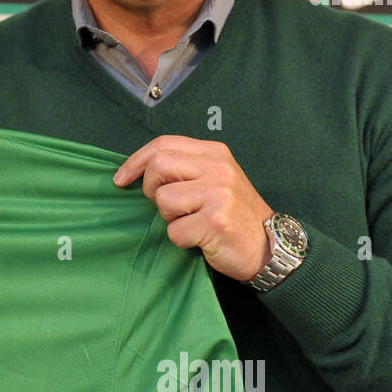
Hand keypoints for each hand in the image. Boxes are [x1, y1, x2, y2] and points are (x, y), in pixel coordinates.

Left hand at [113, 135, 272, 281]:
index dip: (135, 161)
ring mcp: (218, 194)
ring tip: (192, 222)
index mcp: (215, 153)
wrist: (270, 247)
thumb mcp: (216, 179)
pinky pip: (175, 230)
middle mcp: (218, 169)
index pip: (163, 144)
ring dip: (170, 218)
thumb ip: (186, 169)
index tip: (121, 179)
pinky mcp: (215, 222)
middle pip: (158, 165)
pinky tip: (201, 239)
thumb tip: (140, 171)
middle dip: (150, 189)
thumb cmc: (235, 215)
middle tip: (164, 206)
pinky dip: (181, 239)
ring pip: (163, 199)